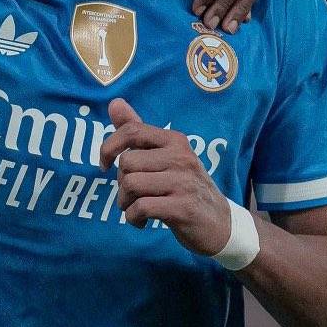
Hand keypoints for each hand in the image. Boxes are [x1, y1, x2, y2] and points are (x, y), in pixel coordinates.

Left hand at [99, 98, 230, 255]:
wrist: (221, 224)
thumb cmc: (184, 187)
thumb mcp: (164, 156)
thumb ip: (137, 131)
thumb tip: (115, 102)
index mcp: (174, 141)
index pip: (131, 131)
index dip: (109, 147)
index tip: (105, 164)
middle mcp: (181, 157)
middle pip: (127, 162)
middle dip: (120, 183)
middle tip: (133, 195)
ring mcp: (184, 182)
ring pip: (131, 184)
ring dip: (124, 203)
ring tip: (135, 209)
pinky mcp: (184, 208)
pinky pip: (142, 207)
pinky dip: (133, 218)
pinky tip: (142, 221)